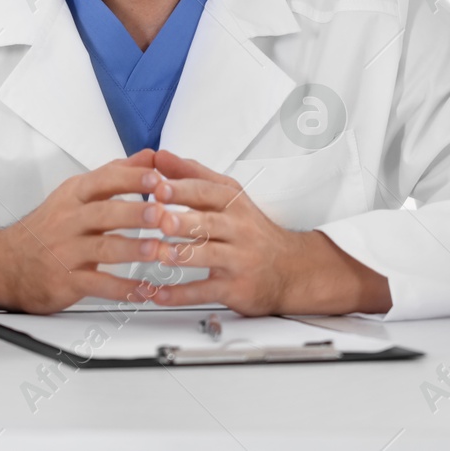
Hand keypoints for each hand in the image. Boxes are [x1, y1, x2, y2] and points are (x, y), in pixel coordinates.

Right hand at [0, 150, 167, 313]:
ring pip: (103, 248)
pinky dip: (123, 289)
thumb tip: (150, 156)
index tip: (159, 179)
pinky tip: (144, 290)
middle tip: (163, 214)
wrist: (2, 263)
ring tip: (158, 251)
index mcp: (73, 195)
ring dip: (133, 250)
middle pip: (105, 212)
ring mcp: (66, 251)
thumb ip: (115, 175)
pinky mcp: (66, 280)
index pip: (104, 180)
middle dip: (136, 212)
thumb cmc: (46, 227)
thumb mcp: (75, 193)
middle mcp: (69, 220)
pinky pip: (97, 284)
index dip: (132, 179)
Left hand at [144, 149, 391, 315]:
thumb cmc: (251, 229)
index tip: (159, 187)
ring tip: (158, 254)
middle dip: (183, 221)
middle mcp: (238, 229)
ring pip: (209, 256)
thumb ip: (192, 175)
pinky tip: (159, 293)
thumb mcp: (228, 195)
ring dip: (182, 255)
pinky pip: (206, 291)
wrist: (290, 269)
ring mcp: (238, 259)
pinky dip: (181, 294)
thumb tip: (158, 157)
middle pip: (209, 222)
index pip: (207, 192)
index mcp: (233, 203)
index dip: (183, 189)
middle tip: (160, 220)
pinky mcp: (236, 288)